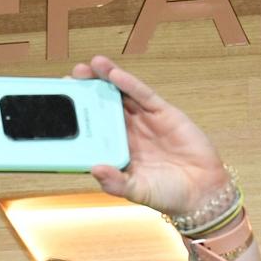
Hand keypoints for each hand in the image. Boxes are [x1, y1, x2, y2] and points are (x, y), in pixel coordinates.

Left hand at [73, 55, 229, 216]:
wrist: (203, 192)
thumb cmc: (168, 194)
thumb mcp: (138, 191)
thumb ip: (116, 182)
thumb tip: (95, 169)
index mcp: (116, 150)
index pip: (92, 129)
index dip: (77, 116)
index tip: (58, 104)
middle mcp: (127, 133)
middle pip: (102, 106)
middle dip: (86, 91)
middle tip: (69, 77)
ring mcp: (144, 121)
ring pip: (121, 95)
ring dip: (105, 79)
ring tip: (89, 66)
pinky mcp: (163, 113)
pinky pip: (144, 95)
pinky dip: (129, 84)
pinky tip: (115, 74)